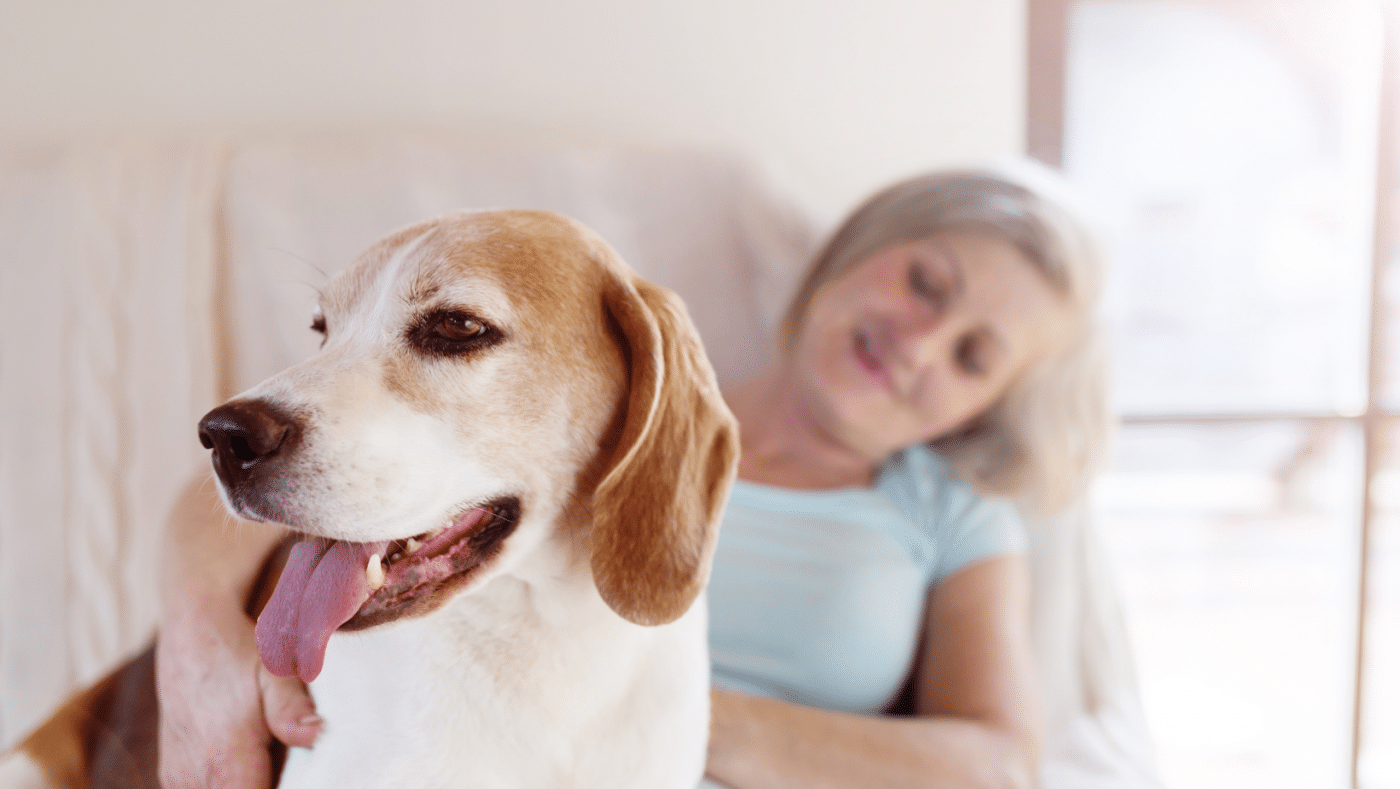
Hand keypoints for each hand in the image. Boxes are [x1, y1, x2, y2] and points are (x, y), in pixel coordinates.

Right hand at [155, 593, 321, 787]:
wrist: (192, 635)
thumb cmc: (239, 654)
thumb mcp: (275, 673)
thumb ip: (293, 710)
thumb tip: (316, 735)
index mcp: (226, 761)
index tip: (308, 777)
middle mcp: (195, 777)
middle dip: (274, 786)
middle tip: (296, 767)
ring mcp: (180, 778)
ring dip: (252, 785)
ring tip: (273, 761)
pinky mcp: (173, 774)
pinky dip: (232, 782)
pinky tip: (251, 762)